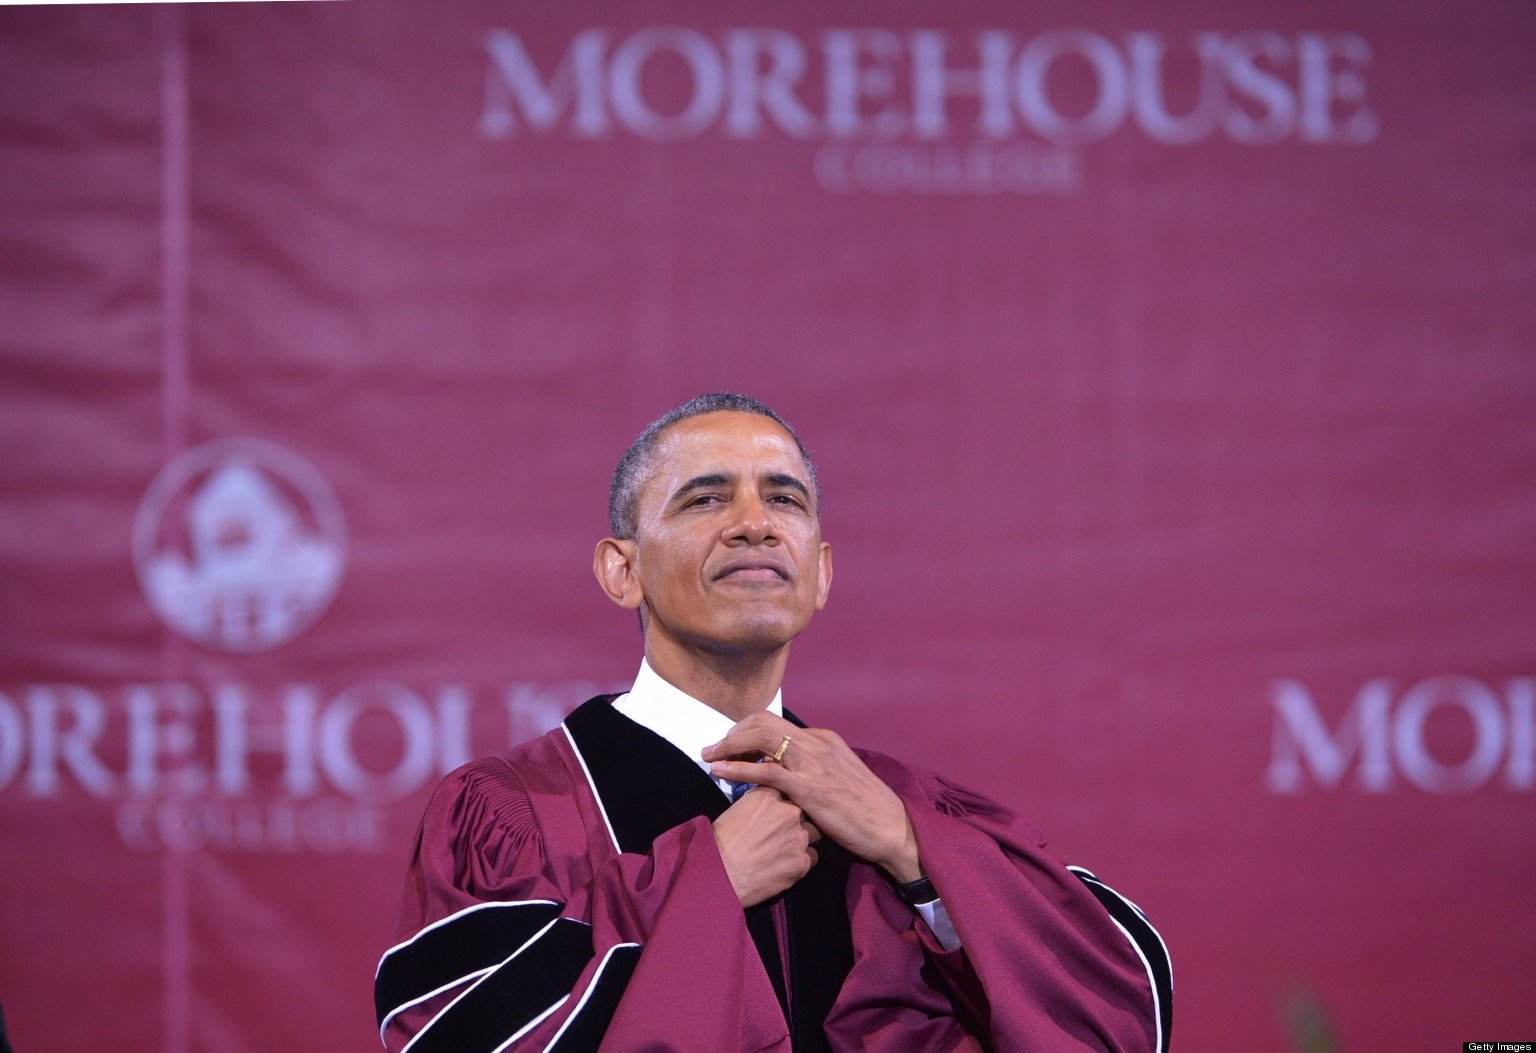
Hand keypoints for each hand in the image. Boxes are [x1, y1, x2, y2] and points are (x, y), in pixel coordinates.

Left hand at [703, 713, 922, 883]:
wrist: (890, 828)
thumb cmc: (866, 809)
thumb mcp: (839, 777)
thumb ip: (815, 769)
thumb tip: (789, 771)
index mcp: (823, 739)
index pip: (776, 723)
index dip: (748, 731)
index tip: (732, 744)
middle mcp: (816, 743)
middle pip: (763, 722)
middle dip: (733, 732)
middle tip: (714, 748)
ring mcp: (812, 763)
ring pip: (760, 738)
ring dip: (729, 745)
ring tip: (709, 756)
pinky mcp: (807, 786)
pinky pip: (763, 770)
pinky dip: (736, 767)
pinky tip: (718, 770)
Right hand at [712, 786, 821, 907]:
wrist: (720, 874)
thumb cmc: (720, 843)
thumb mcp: (736, 810)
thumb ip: (758, 804)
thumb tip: (766, 808)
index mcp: (770, 795)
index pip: (787, 790)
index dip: (783, 803)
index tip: (777, 813)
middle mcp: (789, 811)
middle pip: (804, 811)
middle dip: (796, 821)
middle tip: (780, 834)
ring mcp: (799, 837)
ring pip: (813, 833)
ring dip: (801, 840)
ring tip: (784, 851)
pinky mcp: (803, 862)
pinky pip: (812, 857)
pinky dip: (801, 860)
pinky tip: (785, 865)